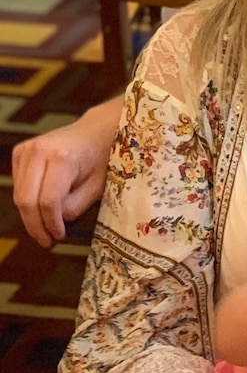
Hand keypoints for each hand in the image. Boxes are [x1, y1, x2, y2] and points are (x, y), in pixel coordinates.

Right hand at [12, 100, 118, 246]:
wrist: (96, 131)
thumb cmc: (102, 158)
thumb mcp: (97, 186)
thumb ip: (74, 207)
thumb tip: (53, 223)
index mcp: (62, 157)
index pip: (48, 201)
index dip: (51, 224)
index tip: (59, 237)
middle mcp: (39, 151)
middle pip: (26, 200)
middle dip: (35, 225)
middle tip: (47, 241)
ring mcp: (26, 149)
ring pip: (19, 195)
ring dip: (31, 216)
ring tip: (46, 229)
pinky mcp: (20, 152)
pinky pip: (18, 186)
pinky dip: (29, 200)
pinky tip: (44, 206)